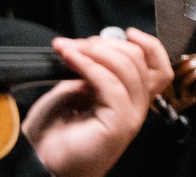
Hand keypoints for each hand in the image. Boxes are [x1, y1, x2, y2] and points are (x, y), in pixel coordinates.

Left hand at [20, 29, 170, 176]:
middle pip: (140, 59)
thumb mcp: (74, 91)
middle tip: (77, 43)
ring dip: (96, 51)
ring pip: (129, 67)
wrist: (38, 163)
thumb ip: (92, 72)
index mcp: (131, 99)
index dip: (146, 44)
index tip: (124, 32)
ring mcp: (131, 115)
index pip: (158, 65)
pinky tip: (71, 59)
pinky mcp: (120, 123)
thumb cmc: (52, 135)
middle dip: (107, 44)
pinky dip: (90, 66)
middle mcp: (136, 107)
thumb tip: (96, 50)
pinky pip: (111, 83)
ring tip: (69, 50)